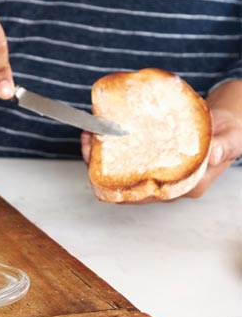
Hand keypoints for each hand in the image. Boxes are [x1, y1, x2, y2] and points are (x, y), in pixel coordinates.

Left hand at [81, 81, 241, 200]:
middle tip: (89, 145)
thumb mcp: (231, 137)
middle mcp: (169, 183)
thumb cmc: (231, 131)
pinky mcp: (152, 157)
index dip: (123, 187)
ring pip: (124, 171)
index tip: (102, 172)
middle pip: (130, 185)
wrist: (226, 122)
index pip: (150, 194)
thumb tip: (212, 156)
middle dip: (104, 170)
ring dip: (102, 157)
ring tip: (88, 136)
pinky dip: (111, 145)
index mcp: (187, 186)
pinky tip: (99, 131)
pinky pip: (128, 156)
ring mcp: (159, 171)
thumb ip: (223, 146)